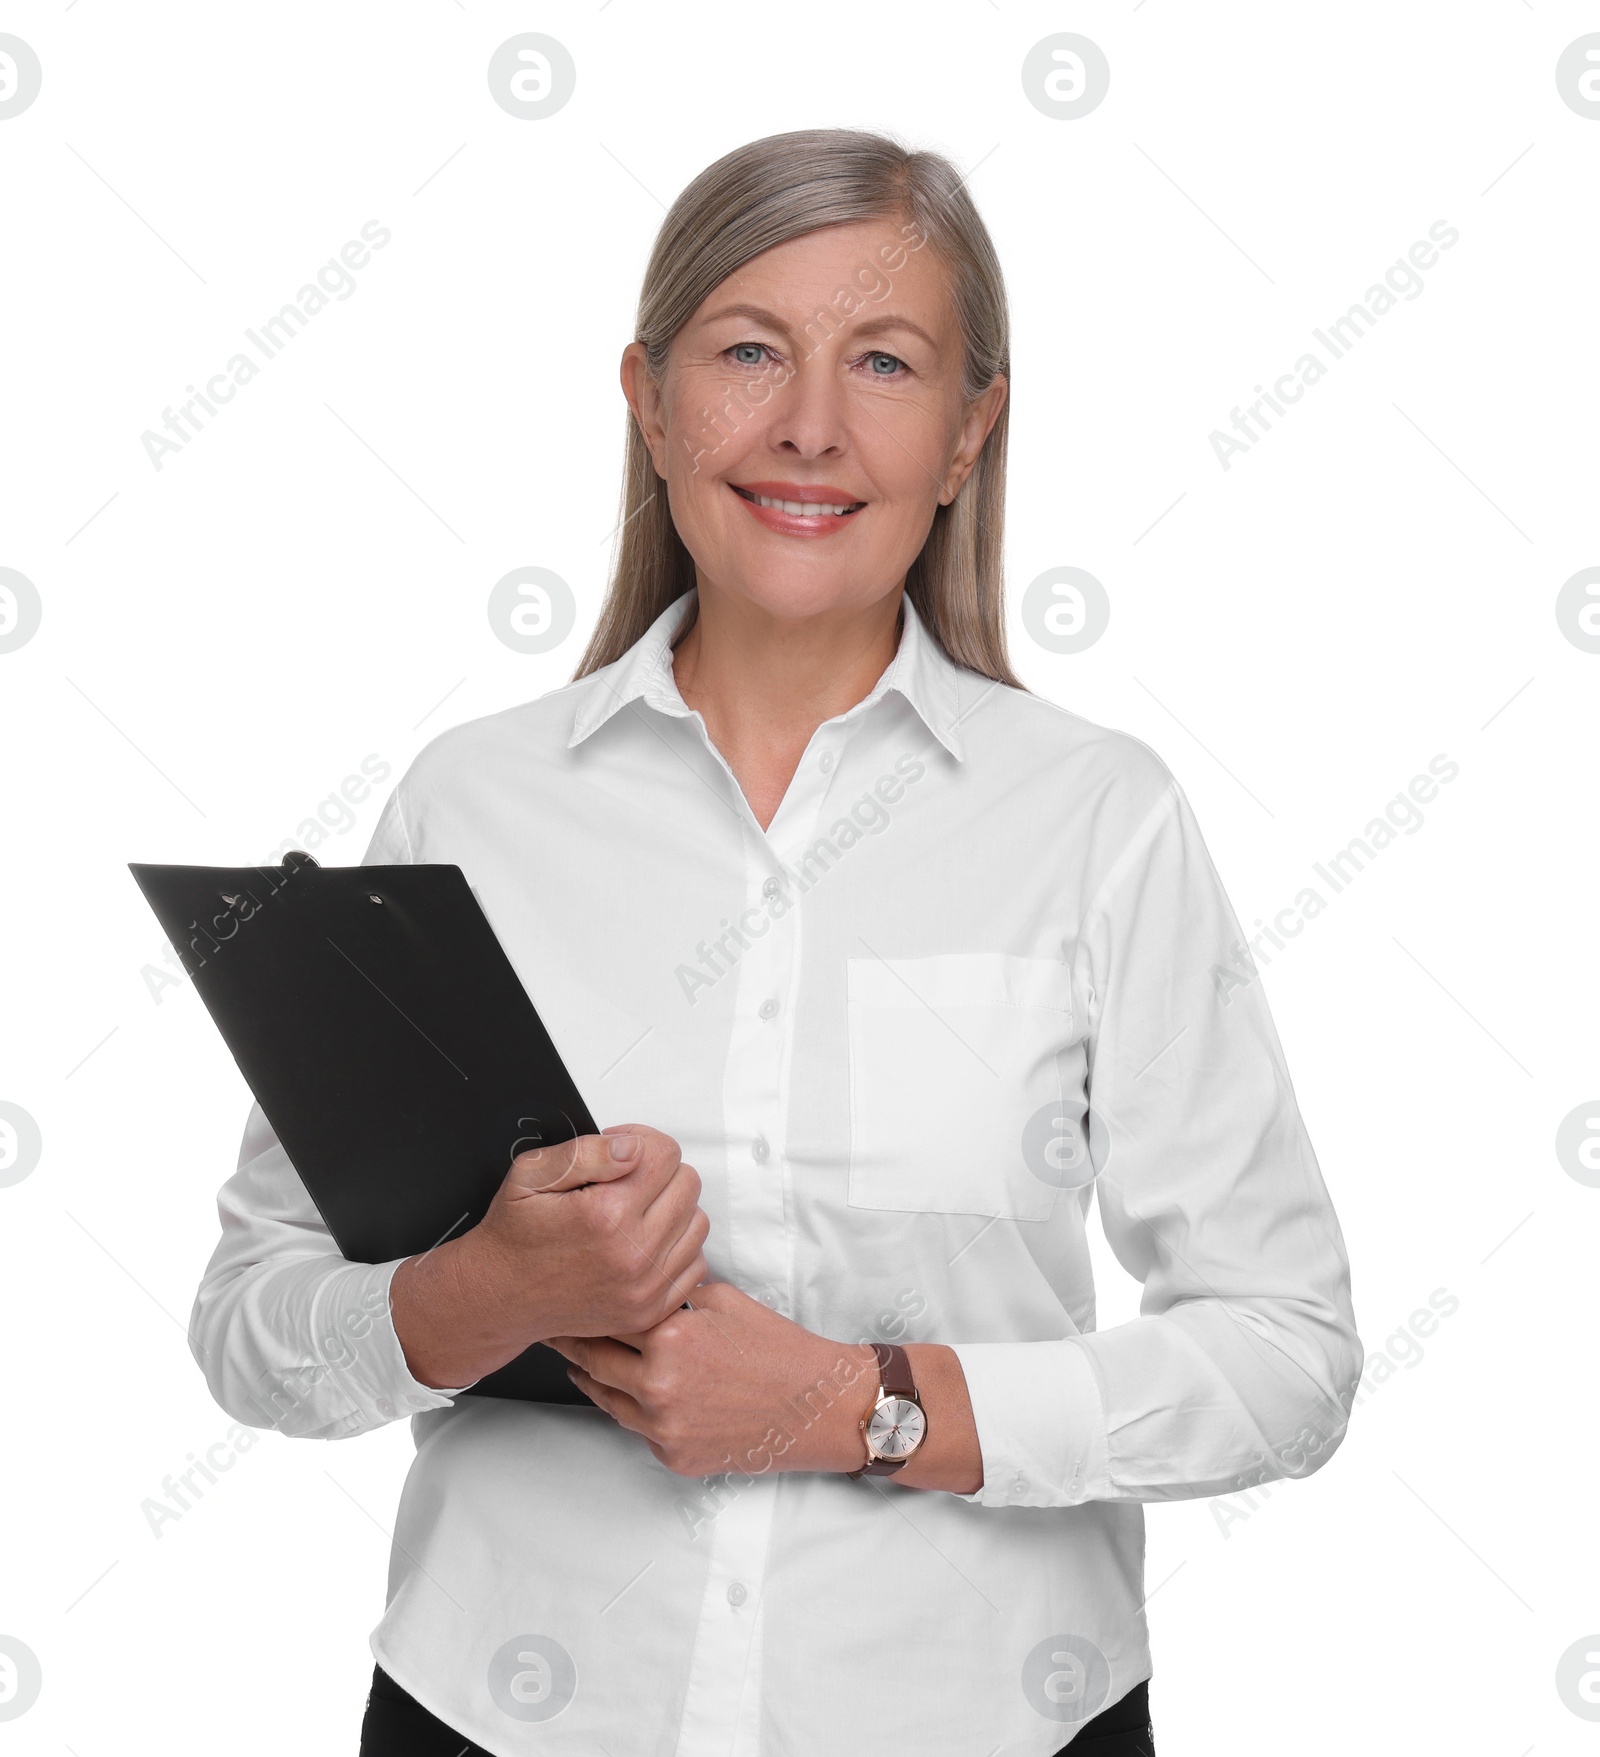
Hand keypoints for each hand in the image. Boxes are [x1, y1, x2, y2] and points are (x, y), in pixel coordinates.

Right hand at [391, 1124, 708, 1389]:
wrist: (501, 1296)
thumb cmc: (515, 1236)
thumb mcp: (531, 1174)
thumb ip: (587, 1152)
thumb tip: (630, 1147)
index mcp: (606, 1214)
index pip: (666, 1154)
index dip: (641, 1143)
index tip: (620, 1155)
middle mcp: (632, 1253)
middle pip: (688, 1184)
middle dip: (659, 1173)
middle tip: (626, 1182)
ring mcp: (645, 1286)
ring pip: (697, 1222)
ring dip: (672, 1209)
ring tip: (636, 1212)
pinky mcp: (650, 1309)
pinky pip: (695, 1264)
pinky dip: (677, 1249)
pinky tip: (645, 1243)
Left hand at [546, 1281, 878, 1478]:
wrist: (815, 1406)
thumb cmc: (777, 1349)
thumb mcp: (723, 1299)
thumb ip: (674, 1294)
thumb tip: (640, 1284)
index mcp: (670, 1336)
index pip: (608, 1318)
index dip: (584, 1307)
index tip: (565, 1301)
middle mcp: (659, 1384)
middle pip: (594, 1360)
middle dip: (571, 1343)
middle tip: (552, 1330)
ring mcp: (663, 1427)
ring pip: (606, 1399)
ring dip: (590, 1379)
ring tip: (576, 1361)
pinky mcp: (673, 1456)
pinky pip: (635, 1428)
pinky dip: (630, 1408)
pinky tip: (627, 1391)